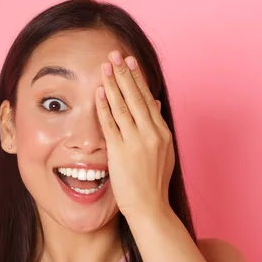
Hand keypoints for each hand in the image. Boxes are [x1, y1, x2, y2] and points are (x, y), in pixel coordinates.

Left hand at [96, 50, 174, 217]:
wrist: (150, 207)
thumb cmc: (153, 184)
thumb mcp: (163, 152)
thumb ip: (157, 127)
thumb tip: (154, 103)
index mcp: (163, 133)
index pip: (148, 99)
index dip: (137, 79)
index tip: (130, 62)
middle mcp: (152, 133)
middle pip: (136, 96)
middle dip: (124, 73)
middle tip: (116, 53)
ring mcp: (136, 141)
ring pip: (123, 106)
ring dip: (113, 84)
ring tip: (105, 66)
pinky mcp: (121, 151)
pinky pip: (111, 124)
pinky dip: (104, 106)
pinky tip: (98, 92)